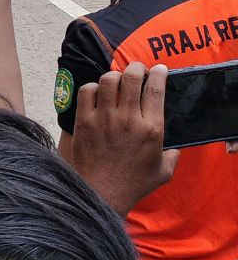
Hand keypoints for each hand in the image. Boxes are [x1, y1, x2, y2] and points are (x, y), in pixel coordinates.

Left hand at [70, 63, 177, 215]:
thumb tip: (175, 144)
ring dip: (114, 76)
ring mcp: (104, 118)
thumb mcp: (163, 171)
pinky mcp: (84, 120)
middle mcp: (128, 119)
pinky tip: (97, 93)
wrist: (101, 192)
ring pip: (108, 80)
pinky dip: (92, 87)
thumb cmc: (133, 184)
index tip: (159, 69)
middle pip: (132, 77)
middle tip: (137, 69)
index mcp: (151, 129)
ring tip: (116, 80)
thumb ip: (173, 154)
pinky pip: (86, 91)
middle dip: (136, 67)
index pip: (156, 90)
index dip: (159, 74)